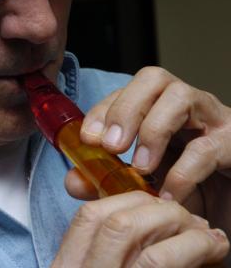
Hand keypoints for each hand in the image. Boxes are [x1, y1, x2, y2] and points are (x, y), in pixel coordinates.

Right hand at [52, 191, 228, 266]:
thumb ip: (119, 254)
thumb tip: (152, 217)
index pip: (86, 218)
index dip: (121, 197)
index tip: (154, 201)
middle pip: (105, 216)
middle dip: (151, 204)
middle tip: (184, 213)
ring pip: (128, 228)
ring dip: (172, 219)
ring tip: (204, 230)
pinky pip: (158, 259)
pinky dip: (193, 245)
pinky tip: (215, 247)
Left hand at [67, 67, 230, 234]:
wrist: (229, 210)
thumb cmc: (191, 190)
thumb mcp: (143, 185)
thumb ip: (106, 181)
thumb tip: (73, 181)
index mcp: (160, 108)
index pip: (127, 90)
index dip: (104, 110)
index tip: (87, 139)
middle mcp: (187, 106)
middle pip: (153, 79)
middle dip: (125, 108)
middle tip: (111, 146)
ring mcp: (215, 120)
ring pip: (181, 97)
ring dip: (153, 130)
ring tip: (141, 167)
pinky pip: (208, 147)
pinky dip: (183, 171)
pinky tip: (169, 194)